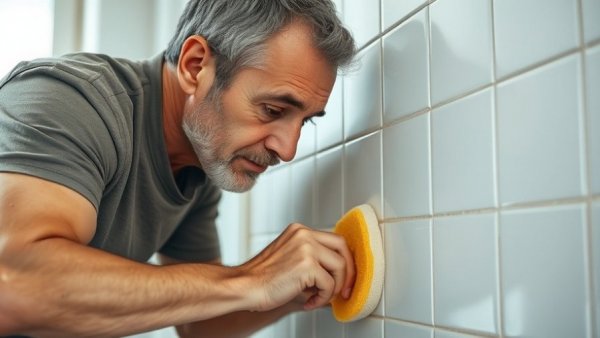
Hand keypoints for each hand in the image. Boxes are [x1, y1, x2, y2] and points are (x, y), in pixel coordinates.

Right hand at [238, 223, 354, 311]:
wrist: (245, 286)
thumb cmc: (262, 278)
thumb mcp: (289, 257)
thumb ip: (312, 259)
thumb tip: (337, 274)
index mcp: (299, 231)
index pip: (334, 239)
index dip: (344, 259)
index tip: (344, 277)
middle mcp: (304, 234)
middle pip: (342, 247)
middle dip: (348, 271)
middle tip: (345, 289)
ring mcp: (306, 248)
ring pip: (340, 267)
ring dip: (334, 288)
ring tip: (319, 298)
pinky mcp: (307, 265)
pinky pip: (329, 285)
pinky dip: (323, 298)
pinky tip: (309, 302)